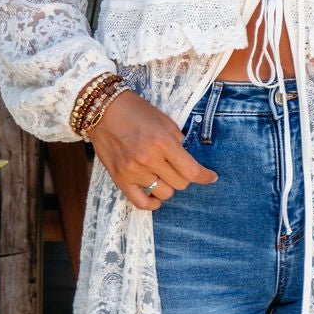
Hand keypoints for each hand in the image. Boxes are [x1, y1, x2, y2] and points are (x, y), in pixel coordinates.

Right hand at [84, 87, 217, 210]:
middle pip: (180, 184)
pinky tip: (155, 197)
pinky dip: (152, 203)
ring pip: (164, 194)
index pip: (192, 171)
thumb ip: (178, 141)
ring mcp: (133, 171)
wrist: (102, 109)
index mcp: (163, 142)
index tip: (211, 177)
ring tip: (161, 175)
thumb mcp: (164, 120)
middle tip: (177, 167)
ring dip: (167, 186)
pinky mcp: (120, 179)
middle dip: (183, 177)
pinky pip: (141, 203)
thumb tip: (187, 160)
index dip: (205, 177)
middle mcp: (148, 159)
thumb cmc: (135, 111)